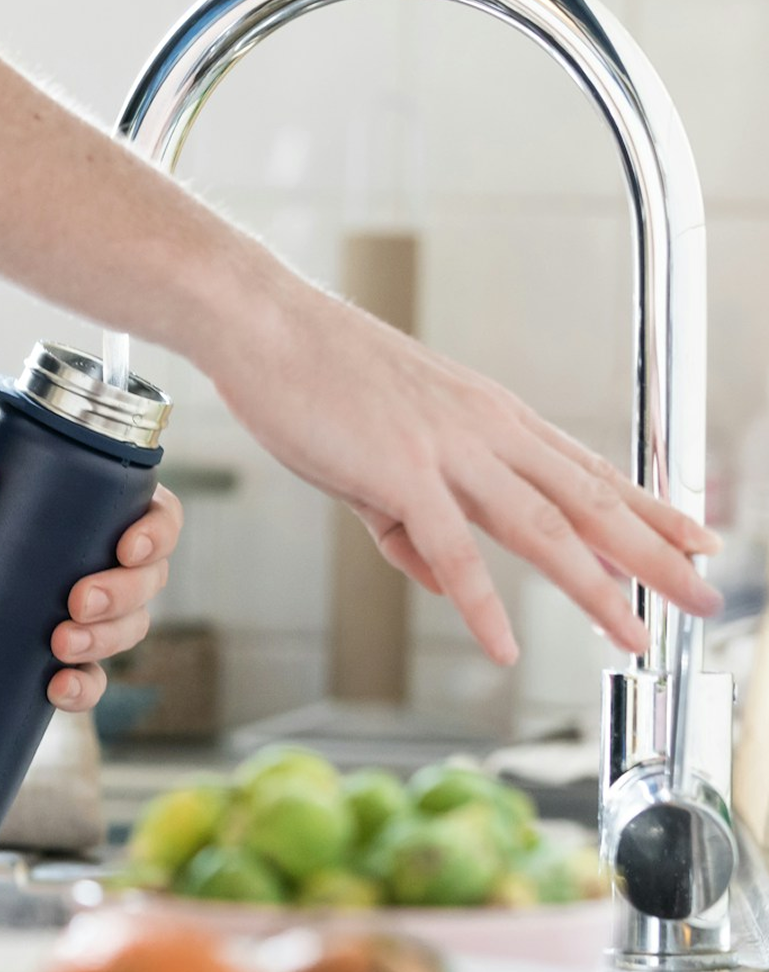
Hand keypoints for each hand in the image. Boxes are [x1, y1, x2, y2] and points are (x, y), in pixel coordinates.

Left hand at [0, 435, 181, 711]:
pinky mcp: (35, 658)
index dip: (158, 531)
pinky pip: (84, 680)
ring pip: (125, 630)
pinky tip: (57, 689)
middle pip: (147, 580)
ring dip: (109, 641)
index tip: (127, 546)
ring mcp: (63, 611)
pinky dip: (83, 690)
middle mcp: (82, 557)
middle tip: (77, 601)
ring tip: (60, 644)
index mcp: (75, 504)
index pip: (149, 511)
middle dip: (127, 595)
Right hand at [212, 267, 721, 664]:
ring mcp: (447, 449)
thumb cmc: (314, 375)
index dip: (647, 507)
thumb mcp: (376, 451)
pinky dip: (480, 603)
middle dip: (655, 553)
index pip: (585, 468)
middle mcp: (485, 429)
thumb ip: (409, 520)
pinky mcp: (399, 471)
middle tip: (706, 594)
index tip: (694, 535)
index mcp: (487, 415)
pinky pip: (451, 550)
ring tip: (633, 634)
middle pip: (588, 500)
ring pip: (542, 528)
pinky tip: (503, 646)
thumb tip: (436, 576)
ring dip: (596, 586)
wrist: (266, 324)